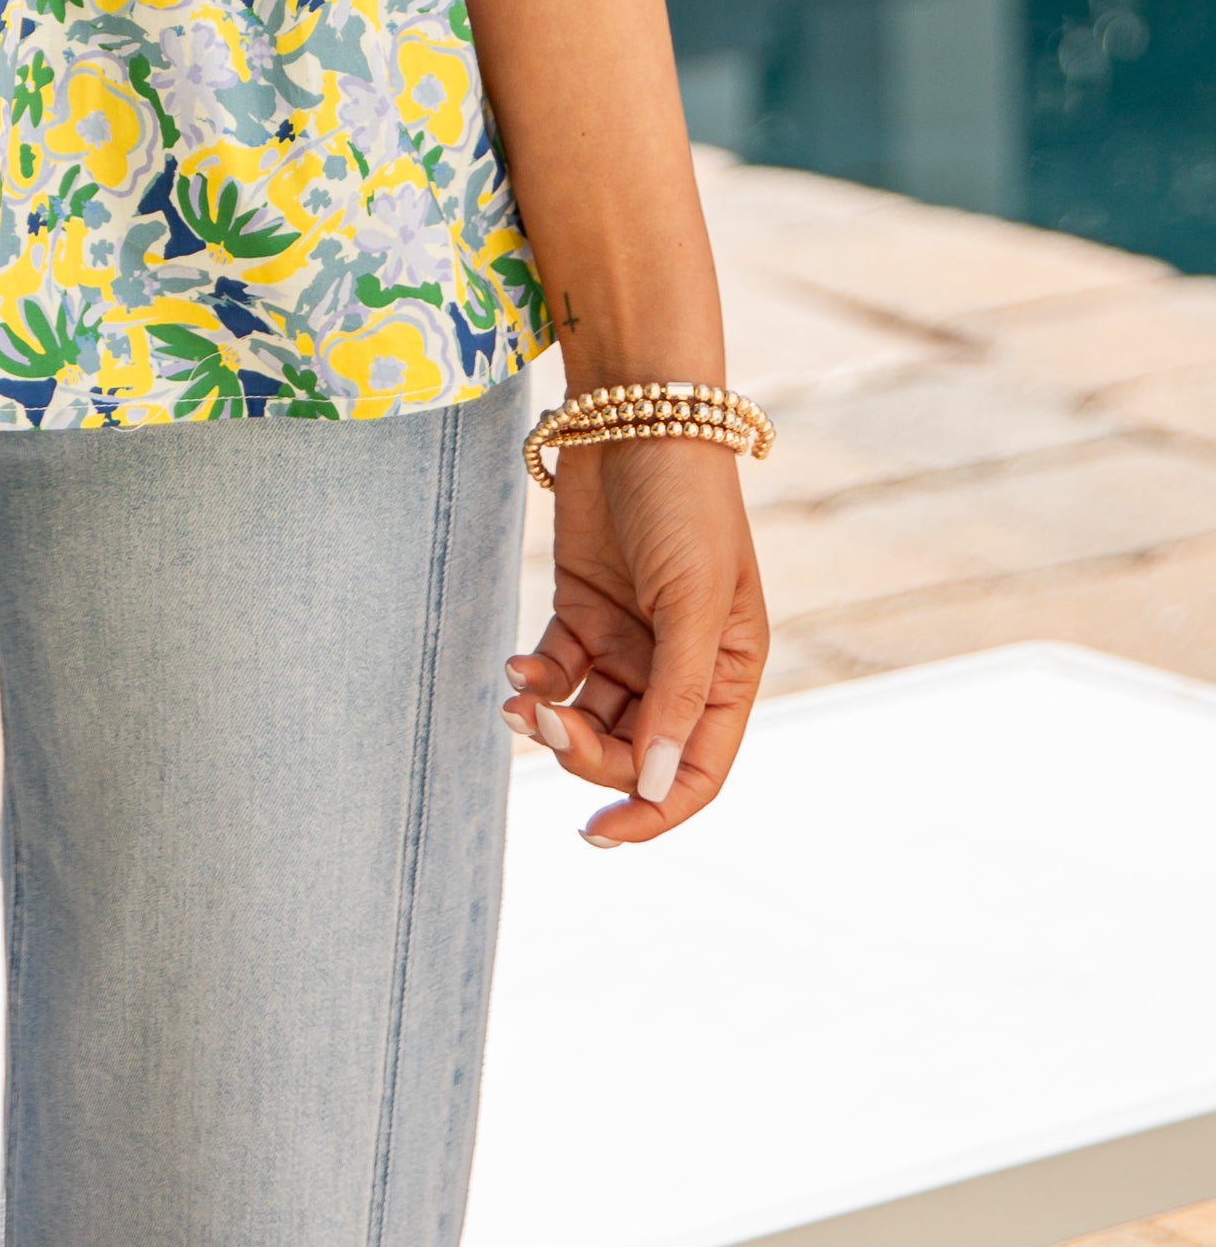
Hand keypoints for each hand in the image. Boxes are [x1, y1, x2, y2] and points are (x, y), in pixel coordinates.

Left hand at [504, 437, 768, 846]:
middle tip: (546, 731)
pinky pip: (558, 674)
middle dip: (588, 755)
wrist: (633, 415)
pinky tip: (517, 675)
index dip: (652, 809)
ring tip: (522, 704)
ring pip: (590, 718)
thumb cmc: (683, 504)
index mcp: (728, 674)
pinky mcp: (583, 611)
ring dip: (554, 724)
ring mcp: (629, 641)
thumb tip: (651, 785)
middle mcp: (680, 667)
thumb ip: (674, 696)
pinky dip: (536, 684)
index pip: (694, 772)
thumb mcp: (690, 602)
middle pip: (633, 751)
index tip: (601, 831)